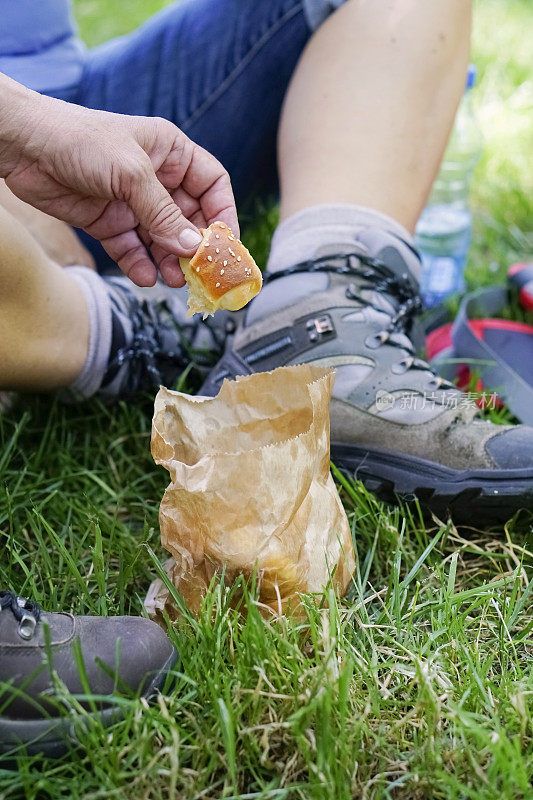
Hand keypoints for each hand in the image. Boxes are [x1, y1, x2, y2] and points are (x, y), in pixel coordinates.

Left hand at [0, 75, 237, 286]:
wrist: (24, 146)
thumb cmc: (80, 140)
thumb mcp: (131, 174)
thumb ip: (164, 214)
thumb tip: (194, 248)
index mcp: (170, 153)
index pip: (212, 186)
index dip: (223, 215)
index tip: (226, 245)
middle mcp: (156, 179)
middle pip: (189, 219)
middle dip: (195, 247)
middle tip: (201, 274)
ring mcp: (132, 203)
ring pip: (162, 240)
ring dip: (170, 262)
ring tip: (175, 281)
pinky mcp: (109, 222)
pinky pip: (132, 249)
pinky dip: (139, 264)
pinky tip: (145, 277)